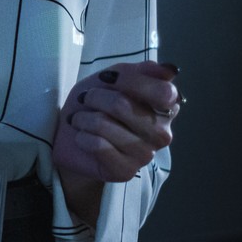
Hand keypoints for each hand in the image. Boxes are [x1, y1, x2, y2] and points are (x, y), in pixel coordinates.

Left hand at [53, 60, 179, 186]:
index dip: (130, 80)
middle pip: (123, 105)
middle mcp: (162, 133)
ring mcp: (146, 154)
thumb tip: (170, 70)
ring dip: (84, 117)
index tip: (107, 78)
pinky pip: (98, 145)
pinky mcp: (126, 171)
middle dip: (96, 97)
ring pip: (105, 124)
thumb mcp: (114, 78)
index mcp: (166, 108)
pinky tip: (82, 137)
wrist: (70, 137)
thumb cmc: (96, 104)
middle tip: (87, 99)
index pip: (163, 92)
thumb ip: (141, 72)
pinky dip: (82, 136)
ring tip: (81, 119)